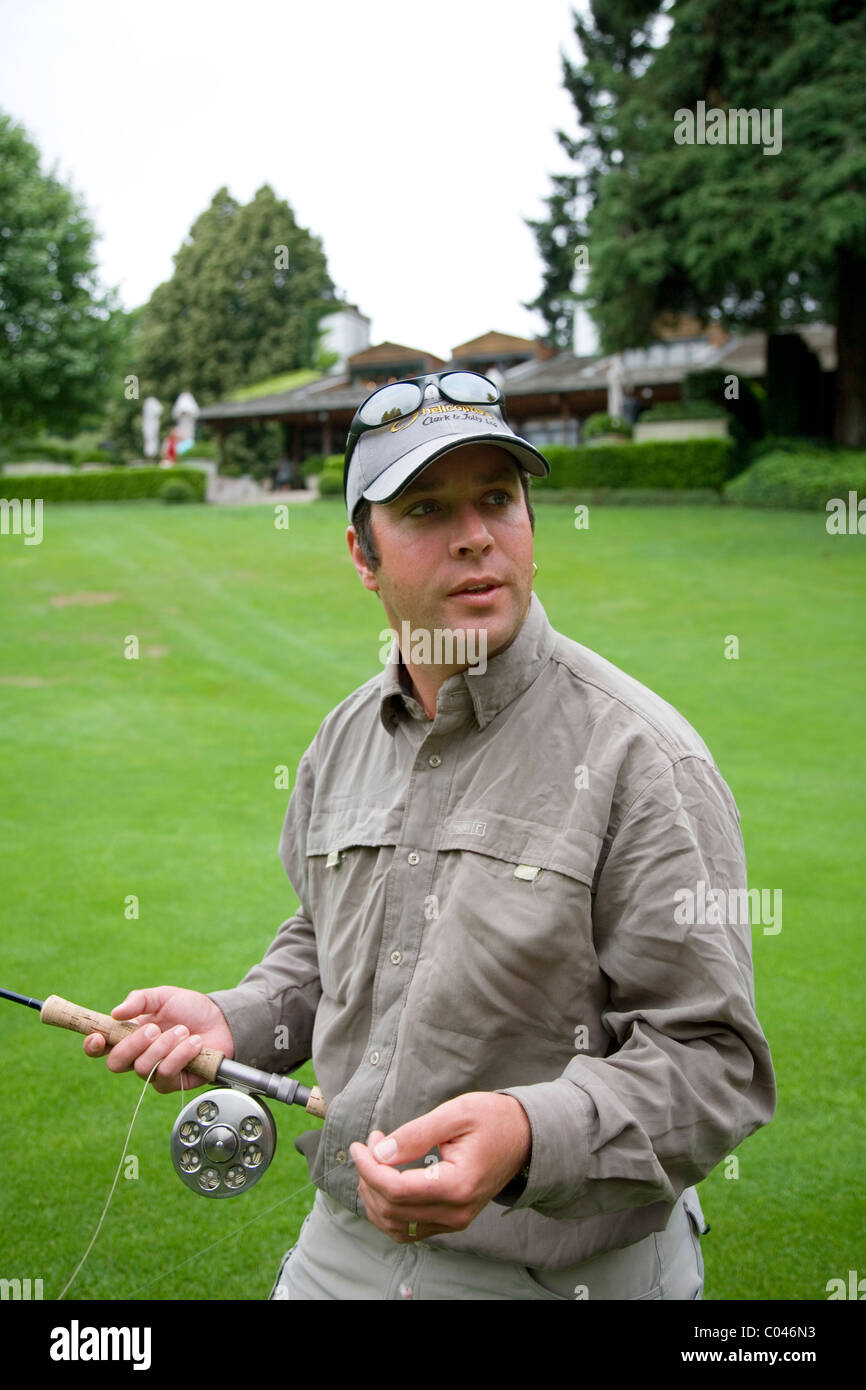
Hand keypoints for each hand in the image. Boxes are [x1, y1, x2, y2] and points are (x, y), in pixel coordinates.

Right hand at [82, 986, 234, 1093]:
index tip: (97, 1038)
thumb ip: (139, 1000)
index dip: (93, 1045)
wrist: (222, 1021)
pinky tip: (195, 1043)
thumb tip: (115, 1012)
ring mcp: (154, 1071)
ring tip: (183, 1030)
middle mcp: (138, 1055)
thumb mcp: (164, 996)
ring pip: (142, 1068)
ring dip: (164, 1046)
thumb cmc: (191, 1008)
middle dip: (133, 1045)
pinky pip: (166, 1074)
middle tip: (154, 1028)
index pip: (101, 1047)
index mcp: (130, 1034)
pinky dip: (180, 1055)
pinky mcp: (173, 1082)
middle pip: (116, 1063)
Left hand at [349, 1092, 531, 1243]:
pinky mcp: (451, 1222)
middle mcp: (456, 1213)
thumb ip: (416, 1134)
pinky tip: (384, 1183)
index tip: (358, 1146)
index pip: (397, 1189)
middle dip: (369, 1177)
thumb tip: (381, 1152)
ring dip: (374, 1197)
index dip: (369, 1168)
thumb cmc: (493, 1119)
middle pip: (392, 1209)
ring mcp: (455, 1222)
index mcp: (458, 1185)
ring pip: (395, 1226)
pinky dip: (388, 1211)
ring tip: (374, 1162)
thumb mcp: (455, 1114)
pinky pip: (408, 1230)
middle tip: (370, 1145)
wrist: (524, 1137)